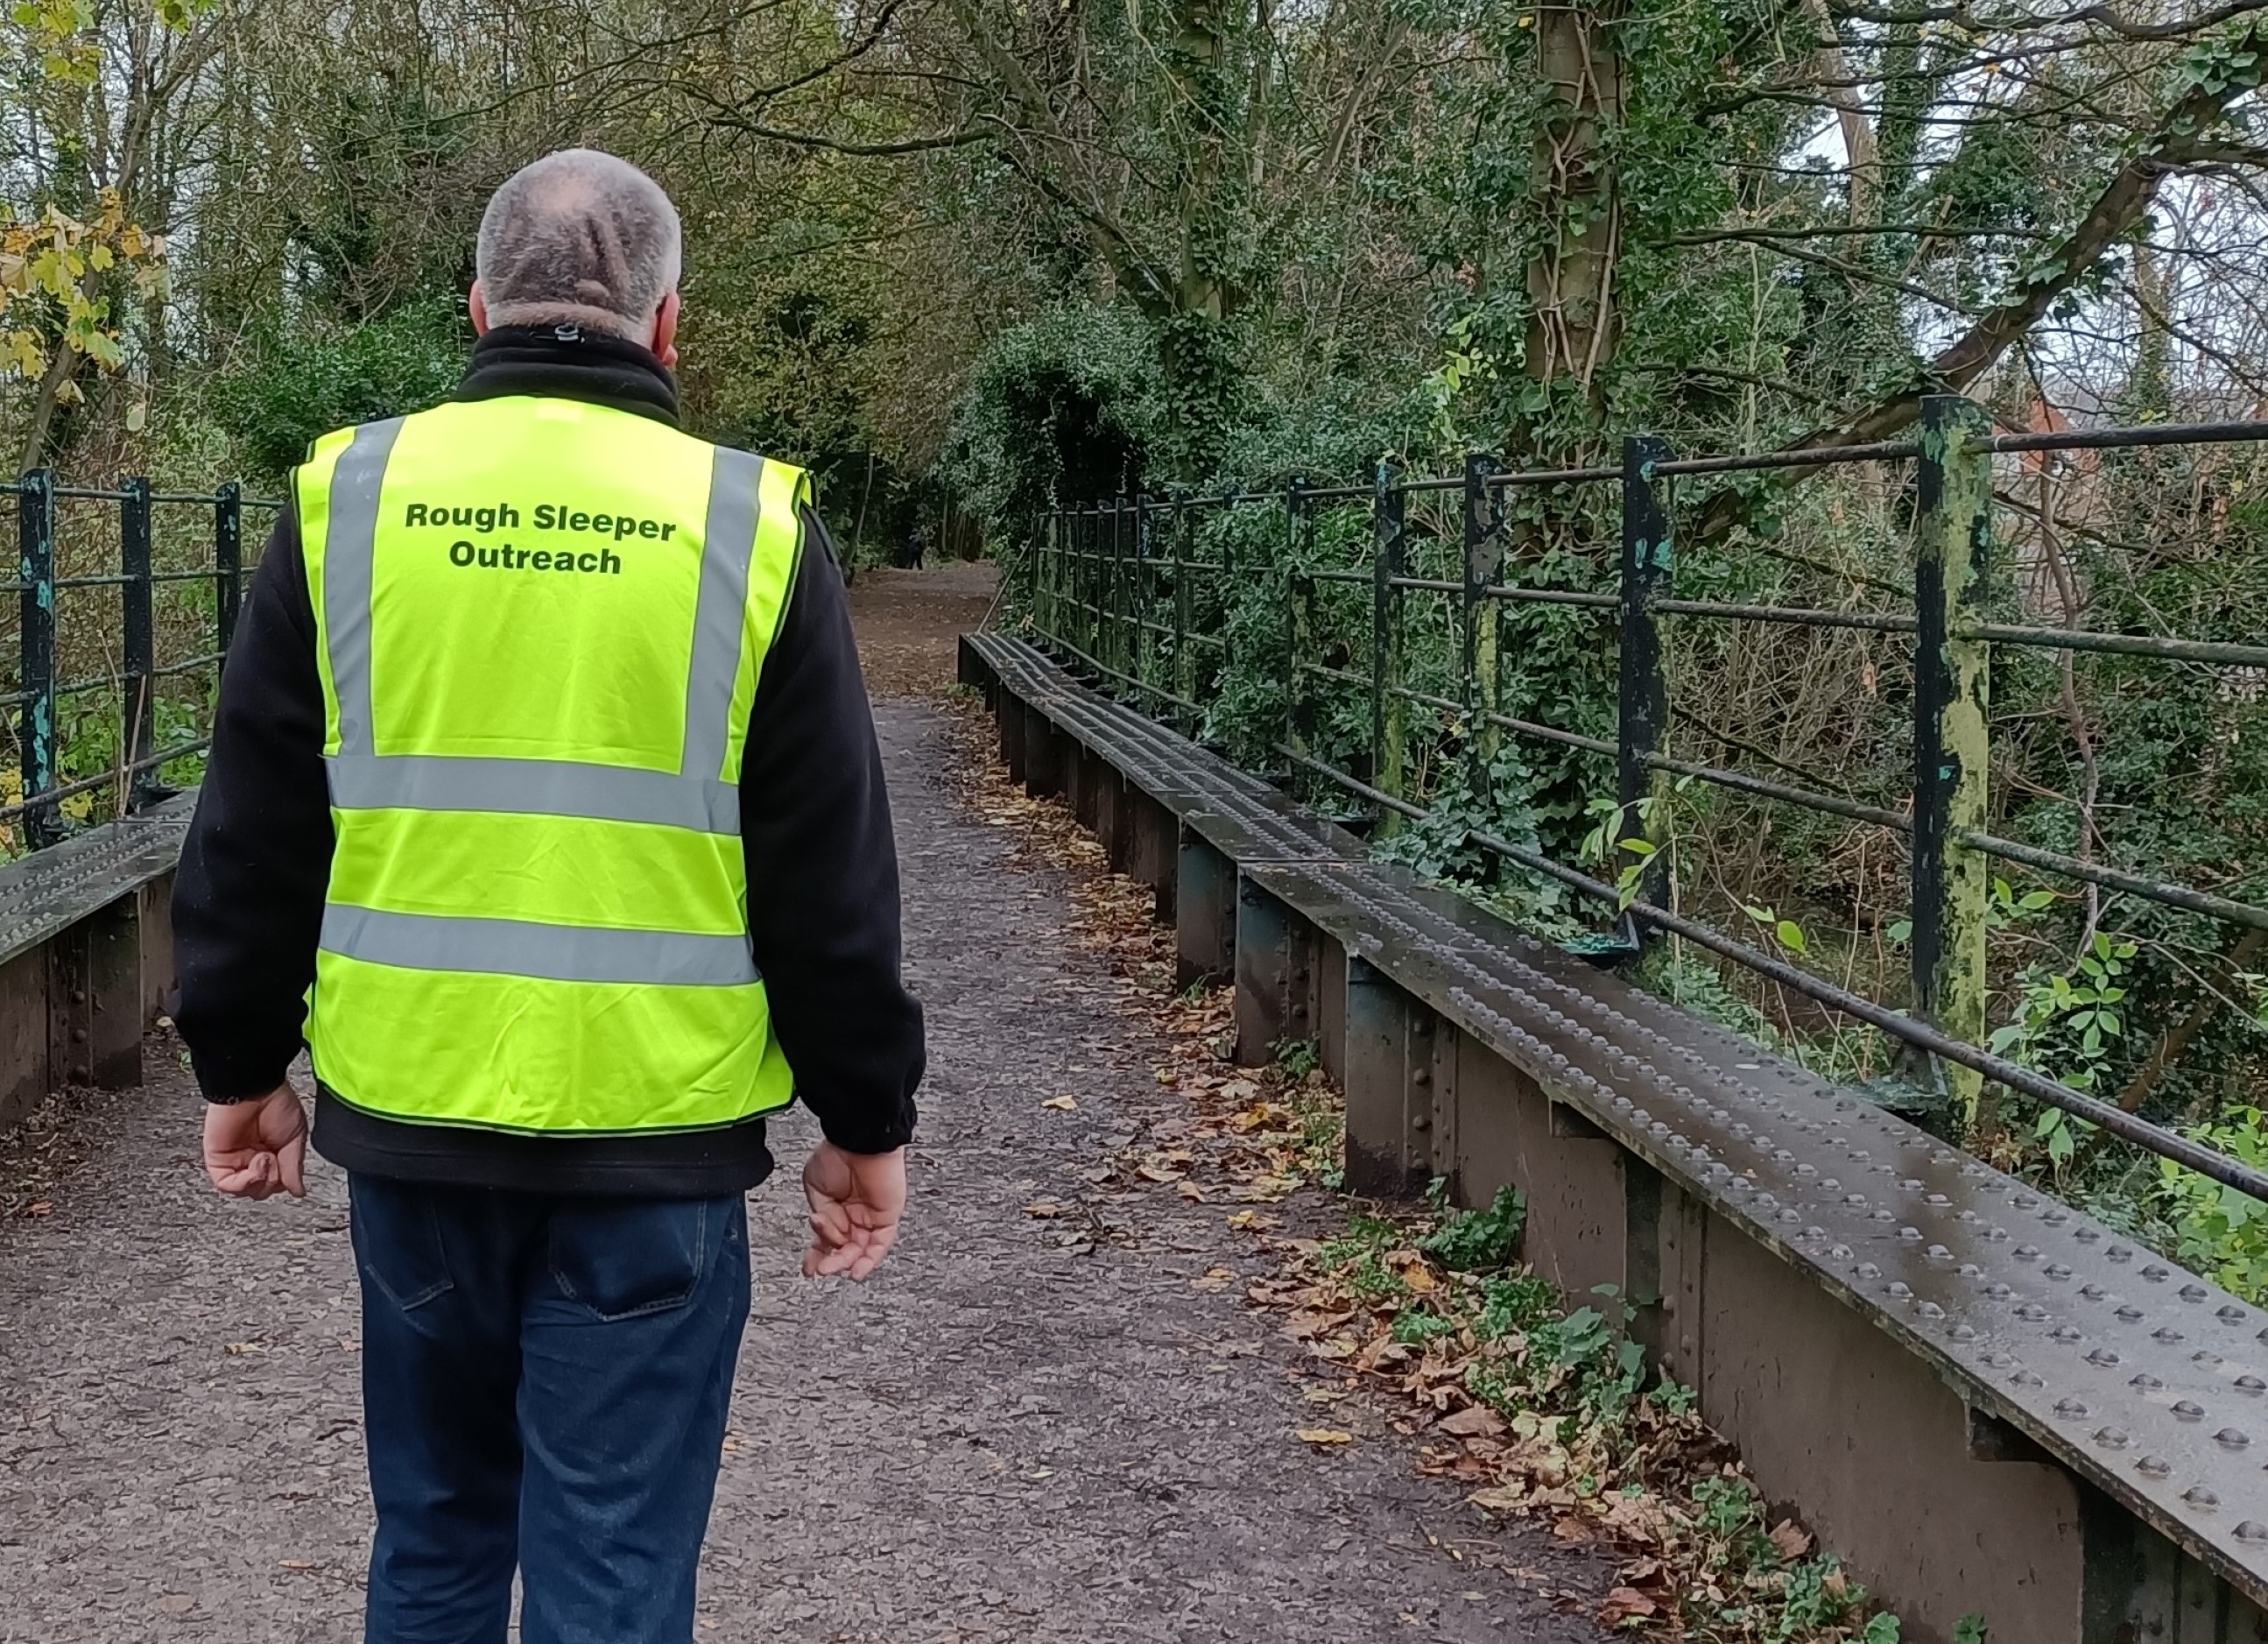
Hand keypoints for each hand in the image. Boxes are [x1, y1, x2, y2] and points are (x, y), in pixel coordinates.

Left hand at [203, 1084, 308, 1200]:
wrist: (255, 1090)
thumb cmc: (276, 1104)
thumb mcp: (296, 1139)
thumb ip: (294, 1169)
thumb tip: (298, 1191)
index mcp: (273, 1153)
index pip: (277, 1183)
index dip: (284, 1181)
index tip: (288, 1168)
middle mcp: (253, 1158)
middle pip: (261, 1190)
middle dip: (273, 1181)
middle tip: (277, 1161)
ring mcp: (235, 1160)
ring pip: (244, 1191)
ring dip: (259, 1181)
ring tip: (265, 1159)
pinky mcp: (217, 1160)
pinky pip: (226, 1185)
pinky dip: (243, 1183)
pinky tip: (255, 1165)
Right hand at [801, 1142, 905, 1279]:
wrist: (857, 1140)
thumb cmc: (836, 1154)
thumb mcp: (815, 1189)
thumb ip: (821, 1217)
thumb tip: (827, 1234)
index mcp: (834, 1208)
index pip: (827, 1239)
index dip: (817, 1255)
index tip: (808, 1268)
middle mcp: (853, 1214)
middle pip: (844, 1248)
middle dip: (829, 1260)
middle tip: (819, 1268)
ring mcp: (870, 1216)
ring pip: (860, 1250)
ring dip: (844, 1262)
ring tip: (830, 1267)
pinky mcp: (887, 1215)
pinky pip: (880, 1243)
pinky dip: (869, 1260)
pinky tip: (856, 1271)